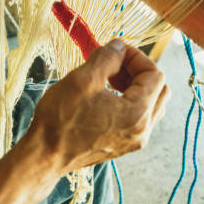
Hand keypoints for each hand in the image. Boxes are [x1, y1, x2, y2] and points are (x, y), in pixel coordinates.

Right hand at [27, 39, 169, 171]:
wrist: (44, 156)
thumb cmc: (61, 120)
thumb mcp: (83, 79)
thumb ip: (108, 57)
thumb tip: (119, 46)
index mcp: (137, 114)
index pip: (155, 75)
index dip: (138, 57)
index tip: (117, 51)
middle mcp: (142, 130)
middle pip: (159, 90)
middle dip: (139, 72)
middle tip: (115, 64)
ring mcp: (134, 141)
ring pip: (150, 105)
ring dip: (135, 86)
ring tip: (109, 78)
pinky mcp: (123, 146)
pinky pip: (139, 118)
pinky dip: (129, 102)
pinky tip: (105, 96)